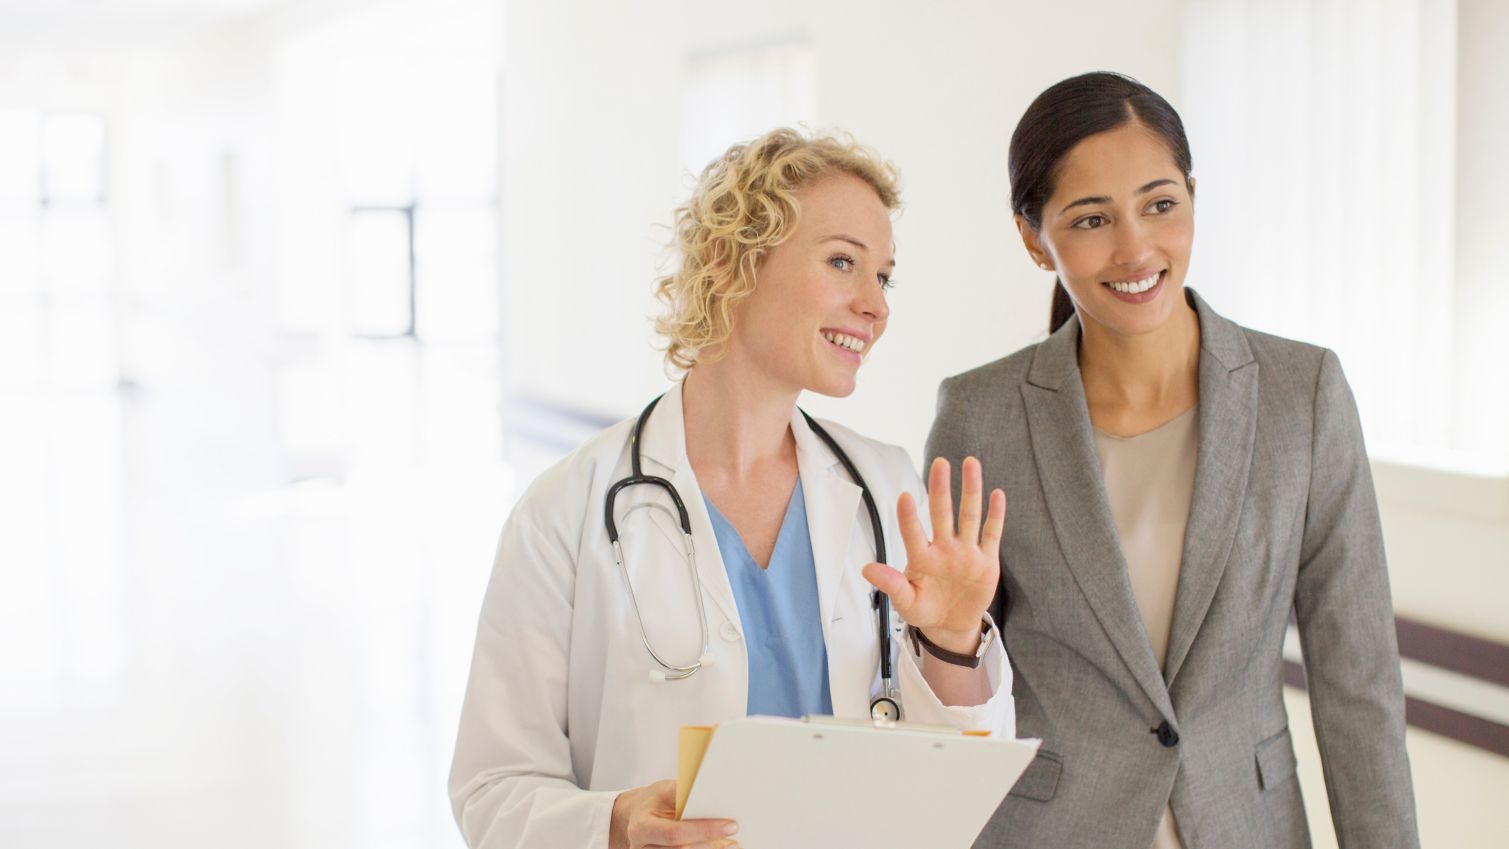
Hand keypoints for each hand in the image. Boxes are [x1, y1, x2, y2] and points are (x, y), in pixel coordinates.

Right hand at [609, 779, 739, 848]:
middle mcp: (643, 848)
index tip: (730, 825)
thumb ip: (682, 794)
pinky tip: (720, 846)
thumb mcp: (664, 790)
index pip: (676, 834)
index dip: (705, 830)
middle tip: (735, 834)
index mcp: (642, 828)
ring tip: (732, 843)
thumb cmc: (653, 801)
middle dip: (712, 843)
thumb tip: (713, 792)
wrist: (635, 816)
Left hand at [862, 457, 1004, 654]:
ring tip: (970, 463)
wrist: (951, 624)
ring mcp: (966, 552)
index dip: (908, 518)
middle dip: (941, 489)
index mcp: (922, 558)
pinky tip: (996, 494)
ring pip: (969, 516)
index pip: (913, 534)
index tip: (904, 497)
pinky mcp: (986, 561)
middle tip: (939, 463)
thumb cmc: (924, 609)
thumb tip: (866, 569)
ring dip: (971, 490)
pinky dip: (995, 515)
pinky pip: (991, 534)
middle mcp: (944, 549)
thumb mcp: (906, 602)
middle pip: (942, 514)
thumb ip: (891, 585)